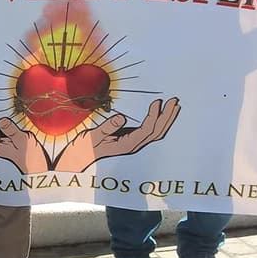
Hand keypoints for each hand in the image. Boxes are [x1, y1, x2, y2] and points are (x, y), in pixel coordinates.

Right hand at [53, 98, 180, 172]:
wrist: (81, 156)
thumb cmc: (86, 146)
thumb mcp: (94, 135)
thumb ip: (108, 127)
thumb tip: (122, 118)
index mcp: (127, 145)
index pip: (147, 130)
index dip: (154, 116)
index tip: (158, 102)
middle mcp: (135, 145)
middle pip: (157, 132)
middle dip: (168, 117)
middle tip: (175, 101)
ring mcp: (135, 143)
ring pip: (156, 132)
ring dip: (166, 118)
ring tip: (174, 104)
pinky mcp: (133, 139)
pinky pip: (151, 131)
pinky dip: (158, 121)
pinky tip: (162, 112)